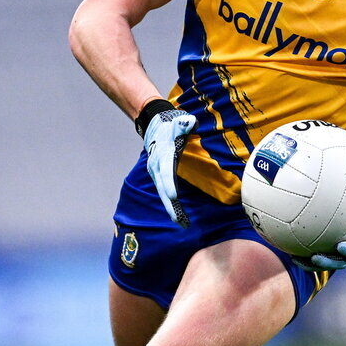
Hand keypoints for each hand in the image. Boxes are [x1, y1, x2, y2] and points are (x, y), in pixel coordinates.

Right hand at [143, 109, 196, 227]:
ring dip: (172, 209)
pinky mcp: (159, 176)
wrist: (154, 125)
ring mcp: (156, 173)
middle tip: (180, 221)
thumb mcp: (178, 121)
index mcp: (164, 154)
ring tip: (182, 224)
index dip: (169, 184)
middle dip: (171, 206)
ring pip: (163, 194)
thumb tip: (191, 122)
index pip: (166, 170)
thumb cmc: (170, 124)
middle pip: (163, 189)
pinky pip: (165, 192)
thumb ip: (184, 122)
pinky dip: (171, 205)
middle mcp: (157, 166)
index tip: (173, 196)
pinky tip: (179, 216)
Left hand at [298, 181, 345, 270]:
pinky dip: (306, 257)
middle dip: (327, 263)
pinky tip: (291, 252)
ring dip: (311, 265)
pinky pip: (319, 259)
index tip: (340, 246)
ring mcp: (344, 258)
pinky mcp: (334, 257)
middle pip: (341, 263)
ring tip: (296, 260)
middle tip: (315, 258)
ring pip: (327, 265)